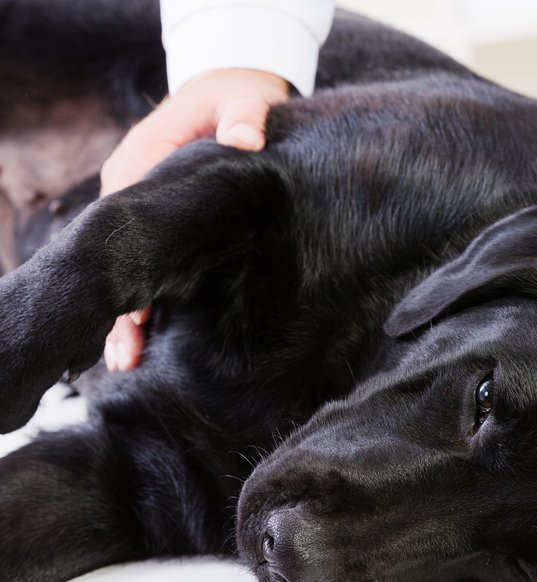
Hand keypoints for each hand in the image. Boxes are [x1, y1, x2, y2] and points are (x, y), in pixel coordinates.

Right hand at [101, 68, 288, 371]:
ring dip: (126, 313)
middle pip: (116, 255)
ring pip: (127, 266)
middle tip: (125, 358)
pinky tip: (148, 339)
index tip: (136, 312)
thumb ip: (245, 116)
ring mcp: (141, 208)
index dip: (129, 268)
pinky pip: (146, 263)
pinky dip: (144, 297)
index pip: (124, 221)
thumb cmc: (237, 97)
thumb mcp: (245, 99)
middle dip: (120, 306)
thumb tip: (247, 138)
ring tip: (126, 364)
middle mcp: (131, 187)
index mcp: (143, 158)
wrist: (234, 90)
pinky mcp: (159, 222)